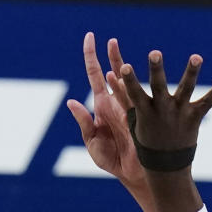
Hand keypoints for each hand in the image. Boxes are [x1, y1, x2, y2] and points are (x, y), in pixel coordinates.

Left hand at [66, 33, 145, 188]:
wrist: (130, 173)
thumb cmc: (110, 160)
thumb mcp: (92, 142)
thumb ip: (83, 122)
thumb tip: (71, 102)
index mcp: (101, 105)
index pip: (95, 74)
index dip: (91, 56)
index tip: (90, 37)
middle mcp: (115, 102)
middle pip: (112, 72)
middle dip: (111, 55)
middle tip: (110, 40)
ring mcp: (129, 106)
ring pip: (124, 80)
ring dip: (120, 64)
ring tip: (115, 47)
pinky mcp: (139, 115)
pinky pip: (133, 96)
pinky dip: (126, 85)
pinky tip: (120, 75)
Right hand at [117, 50, 211, 156]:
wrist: (166, 167)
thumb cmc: (148, 142)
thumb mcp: (134, 123)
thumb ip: (127, 101)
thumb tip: (112, 78)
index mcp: (145, 111)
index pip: (133, 92)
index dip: (128, 80)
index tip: (123, 66)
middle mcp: (162, 109)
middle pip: (158, 85)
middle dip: (156, 69)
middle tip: (154, 53)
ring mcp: (179, 113)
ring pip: (185, 89)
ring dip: (191, 72)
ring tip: (196, 57)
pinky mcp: (194, 117)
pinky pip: (208, 102)